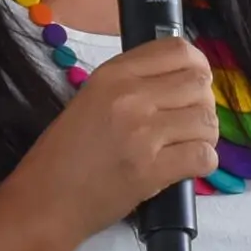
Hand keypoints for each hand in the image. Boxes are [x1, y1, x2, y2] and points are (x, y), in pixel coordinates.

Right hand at [9, 37, 216, 242]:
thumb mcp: (91, 99)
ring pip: (206, 119)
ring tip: (189, 145)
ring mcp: (142, 133)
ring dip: (206, 134)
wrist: (45, 201)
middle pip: (199, 83)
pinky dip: (204, 161)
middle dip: (203, 102)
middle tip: (190, 121)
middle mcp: (130, 97)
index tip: (193, 84)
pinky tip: (189, 165)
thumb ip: (132, 84)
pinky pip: (203, 156)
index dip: (197, 65)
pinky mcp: (151, 170)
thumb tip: (179, 79)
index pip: (178, 50)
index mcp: (113, 74)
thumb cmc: (64, 153)